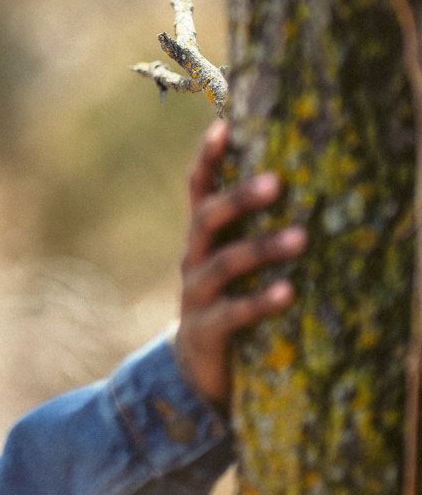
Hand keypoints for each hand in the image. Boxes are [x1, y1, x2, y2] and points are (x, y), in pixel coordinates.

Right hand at [175, 119, 306, 409]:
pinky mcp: (205, 331)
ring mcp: (195, 295)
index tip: (225, 125)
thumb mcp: (232, 263)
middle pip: (207, 220)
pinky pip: (231, 313)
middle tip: (277, 181)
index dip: (207, 158)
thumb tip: (303, 186)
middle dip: (240, 198)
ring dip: (261, 248)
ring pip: (222, 264)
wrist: (194, 368)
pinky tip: (288, 292)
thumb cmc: (227, 301)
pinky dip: (259, 301)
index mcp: (200, 238)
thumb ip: (250, 232)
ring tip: (301, 237)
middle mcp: (192, 259)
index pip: (198, 189)